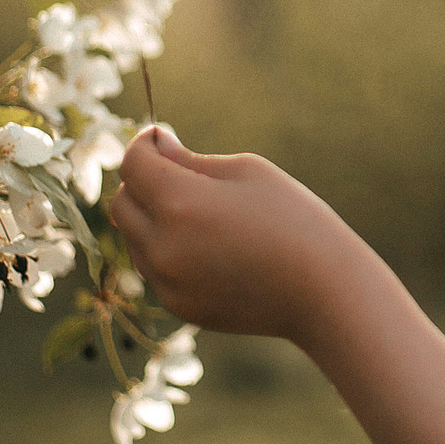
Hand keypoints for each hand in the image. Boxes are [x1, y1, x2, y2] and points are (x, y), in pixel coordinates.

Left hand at [110, 124, 369, 339]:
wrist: (324, 291)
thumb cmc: (294, 219)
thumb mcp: (247, 172)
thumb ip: (191, 160)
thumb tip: (157, 149)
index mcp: (179, 203)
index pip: (132, 163)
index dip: (144, 143)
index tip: (162, 137)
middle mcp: (163, 246)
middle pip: (121, 202)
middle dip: (141, 181)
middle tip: (178, 173)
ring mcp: (167, 282)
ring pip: (135, 238)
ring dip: (152, 218)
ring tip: (203, 214)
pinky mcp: (178, 306)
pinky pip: (154, 268)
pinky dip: (168, 251)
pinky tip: (210, 247)